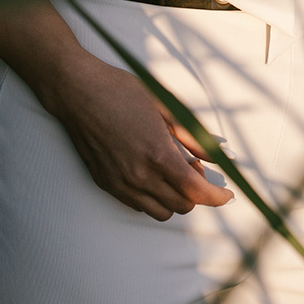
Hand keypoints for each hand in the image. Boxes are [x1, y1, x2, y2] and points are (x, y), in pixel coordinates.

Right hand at [44, 50, 235, 220]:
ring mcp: (120, 183)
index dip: (217, 197)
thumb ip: (193, 135)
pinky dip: (152, 198)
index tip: (226, 194)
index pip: (196, 192)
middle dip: (196, 192)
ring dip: (174, 199)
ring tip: (171, 172)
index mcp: (157, 154)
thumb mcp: (164, 106)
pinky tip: (151, 174)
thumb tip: (217, 154)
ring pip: (160, 212)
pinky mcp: (106, 184)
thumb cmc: (119, 91)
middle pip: (181, 206)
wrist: (77, 91)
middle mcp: (139, 175)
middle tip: (193, 167)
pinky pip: (138, 205)